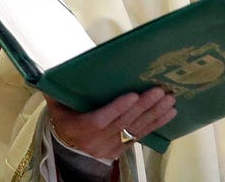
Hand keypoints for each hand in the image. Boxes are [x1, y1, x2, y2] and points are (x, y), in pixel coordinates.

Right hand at [46, 86, 176, 160]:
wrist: (68, 151)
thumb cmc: (65, 122)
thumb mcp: (57, 108)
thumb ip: (57, 92)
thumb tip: (54, 72)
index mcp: (79, 128)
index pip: (100, 120)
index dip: (117, 108)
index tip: (132, 95)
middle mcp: (96, 141)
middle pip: (123, 123)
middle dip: (143, 107)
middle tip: (160, 91)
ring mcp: (111, 147)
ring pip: (135, 130)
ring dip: (154, 115)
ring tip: (170, 101)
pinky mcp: (121, 150)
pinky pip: (140, 136)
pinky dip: (156, 124)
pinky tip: (170, 114)